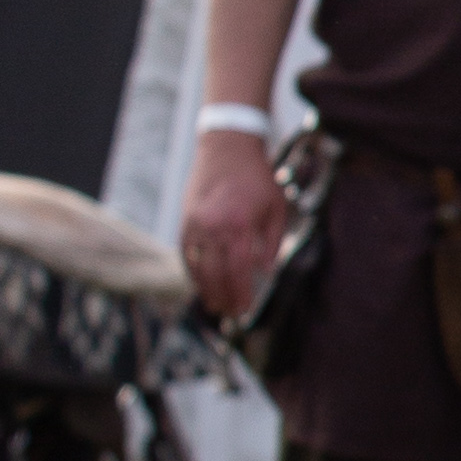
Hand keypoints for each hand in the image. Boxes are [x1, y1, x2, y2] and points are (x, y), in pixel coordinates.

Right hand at [180, 134, 289, 321]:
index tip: (245, 309)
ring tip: (216, 304)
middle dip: (224, 297)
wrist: (227, 148)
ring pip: (197, 268)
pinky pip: (185, 255)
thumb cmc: (257, 177)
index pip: (238, 270)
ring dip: (206, 290)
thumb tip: (265, 272)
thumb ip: (271, 242)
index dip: (241, 293)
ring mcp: (195, 225)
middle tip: (232, 313)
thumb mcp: (276, 206)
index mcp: (238, 225)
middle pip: (215, 274)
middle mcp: (213, 227)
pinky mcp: (184, 222)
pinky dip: (192, 272)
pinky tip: (201, 283)